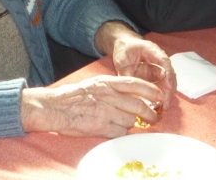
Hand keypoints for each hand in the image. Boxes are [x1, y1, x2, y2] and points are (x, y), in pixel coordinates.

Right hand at [20, 76, 164, 136]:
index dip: (151, 91)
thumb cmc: (74, 95)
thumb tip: (133, 93)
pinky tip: (117, 130)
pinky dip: (122, 132)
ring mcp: (106, 112)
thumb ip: (114, 87)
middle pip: (139, 105)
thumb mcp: (95, 84)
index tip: (160, 96)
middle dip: (150, 113)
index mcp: (107, 83)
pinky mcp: (101, 127)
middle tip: (154, 117)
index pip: (136, 84)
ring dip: (133, 123)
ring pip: (131, 120)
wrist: (56, 108)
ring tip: (129, 123)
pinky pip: (120, 132)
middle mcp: (109, 97)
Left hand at [107, 29, 175, 105]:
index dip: (168, 74)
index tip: (168, 86)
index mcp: (152, 50)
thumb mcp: (122, 59)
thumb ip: (127, 73)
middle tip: (166, 104)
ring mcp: (160, 67)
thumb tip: (132, 91)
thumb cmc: (124, 49)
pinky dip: (162, 94)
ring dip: (168, 94)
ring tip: (164, 107)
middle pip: (170, 73)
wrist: (125, 45)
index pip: (164, 61)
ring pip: (169, 81)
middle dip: (170, 89)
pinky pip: (163, 85)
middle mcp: (159, 59)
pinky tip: (160, 105)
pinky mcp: (157, 75)